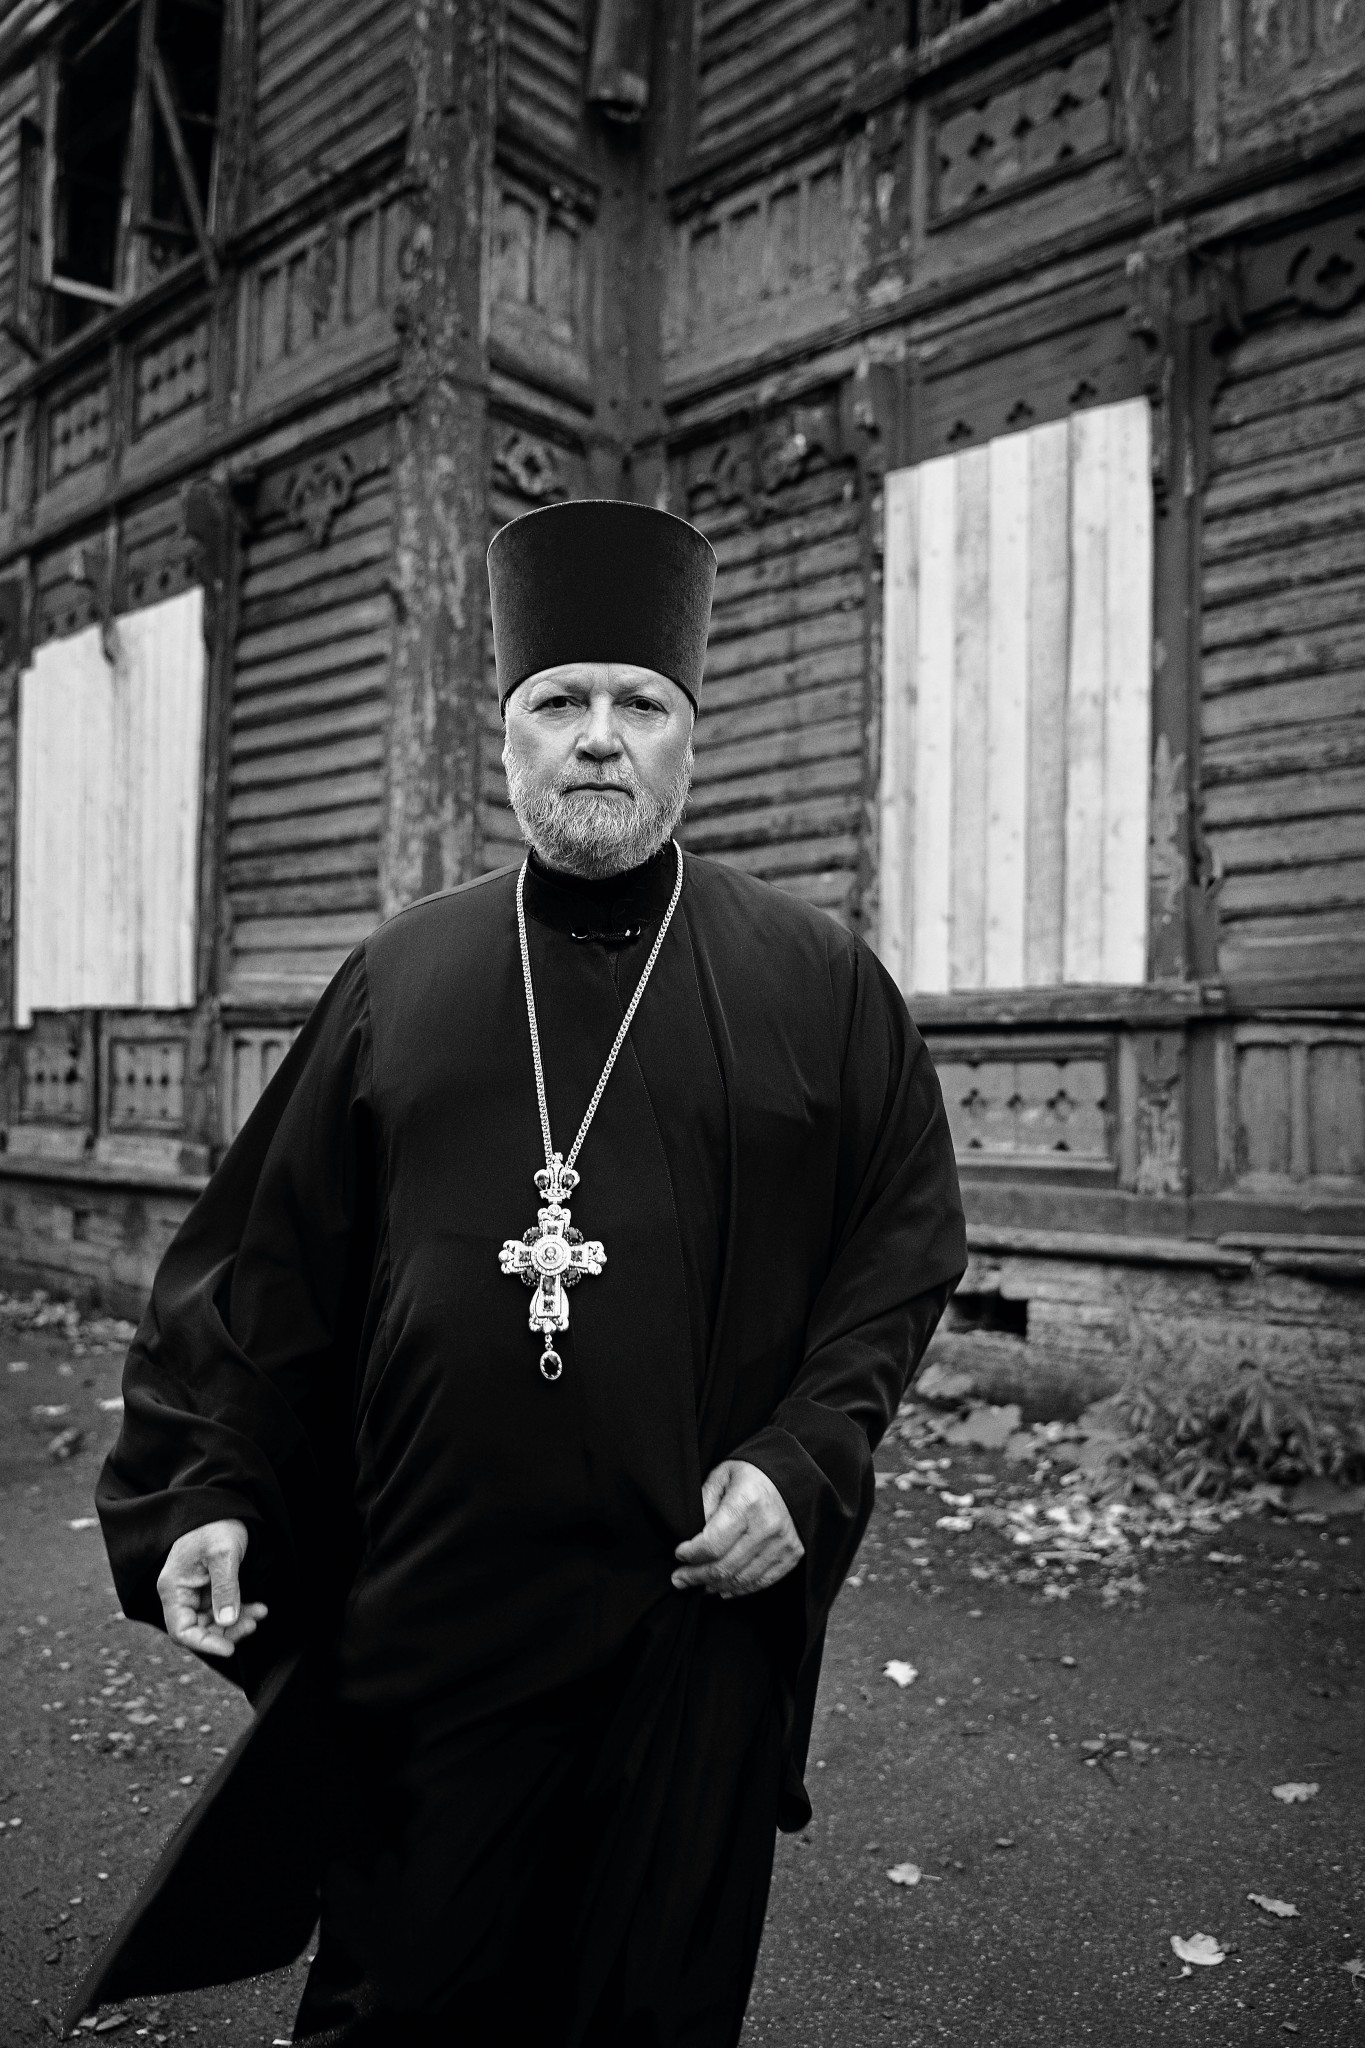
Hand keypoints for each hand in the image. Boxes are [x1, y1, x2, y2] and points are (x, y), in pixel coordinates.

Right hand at [157, 1519, 267, 1659]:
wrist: (224, 1505)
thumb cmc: (217, 1524)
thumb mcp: (223, 1555)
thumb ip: (224, 1589)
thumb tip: (227, 1621)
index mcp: (173, 1587)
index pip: (181, 1630)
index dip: (204, 1644)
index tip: (230, 1648)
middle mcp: (181, 1593)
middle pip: (199, 1629)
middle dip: (227, 1631)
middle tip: (253, 1624)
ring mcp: (195, 1592)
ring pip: (213, 1621)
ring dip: (237, 1622)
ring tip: (260, 1614)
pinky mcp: (209, 1588)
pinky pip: (222, 1609)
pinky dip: (240, 1611)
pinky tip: (258, 1608)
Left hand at [672, 1460, 803, 1598]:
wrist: (793, 1474)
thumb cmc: (752, 1474)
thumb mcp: (721, 1476)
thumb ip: (704, 1504)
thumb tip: (691, 1537)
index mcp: (747, 1502)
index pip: (712, 1543)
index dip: (691, 1554)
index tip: (679, 1554)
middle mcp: (767, 1526)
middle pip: (725, 1566)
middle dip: (696, 1576)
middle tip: (680, 1579)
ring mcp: (782, 1543)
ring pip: (742, 1579)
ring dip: (716, 1585)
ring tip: (700, 1584)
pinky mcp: (792, 1554)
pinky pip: (762, 1582)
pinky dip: (740, 1589)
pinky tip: (724, 1587)